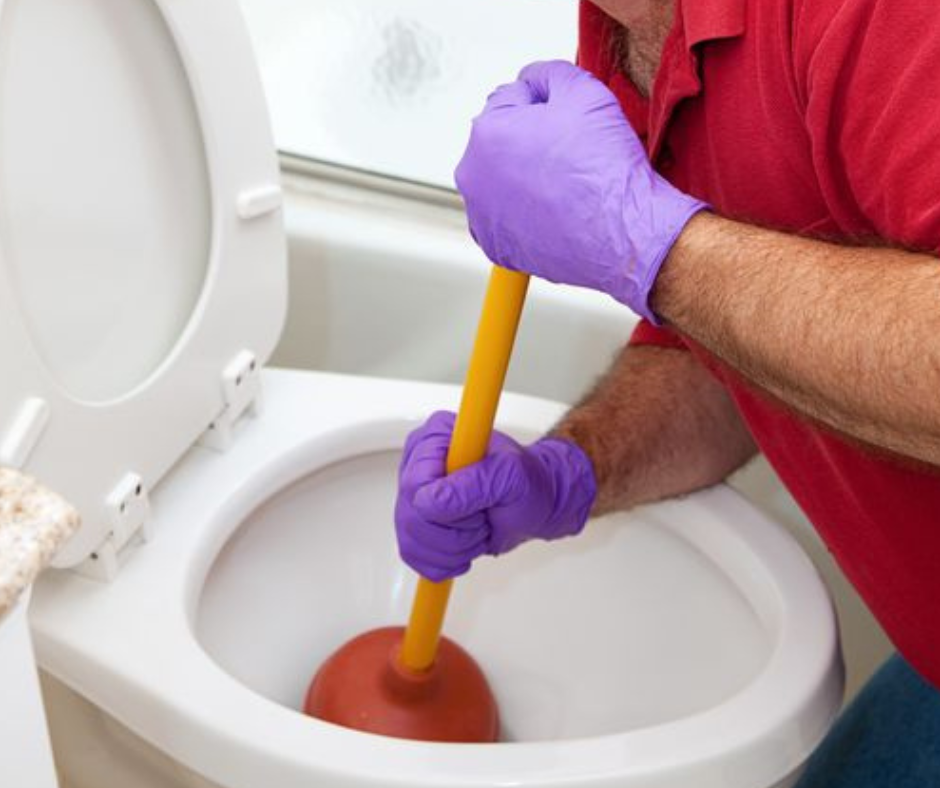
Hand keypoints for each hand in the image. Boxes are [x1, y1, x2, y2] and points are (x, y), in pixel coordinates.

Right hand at [395, 411, 596, 580]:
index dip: (446, 509)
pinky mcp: (414, 521)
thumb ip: (475, 484)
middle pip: (411, 517)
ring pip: (411, 541)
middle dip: (454, 532)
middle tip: (483, 519)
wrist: (535, 503)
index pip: (415, 484)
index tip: (479, 507)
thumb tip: (431, 500)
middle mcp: (417, 462)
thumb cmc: (528, 484)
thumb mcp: (512, 477)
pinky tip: (466, 546)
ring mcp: (413, 494)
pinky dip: (445, 560)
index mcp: (436, 437)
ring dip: (453, 548)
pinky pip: (412, 554)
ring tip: (478, 529)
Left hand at [455, 60, 707, 322]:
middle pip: (501, 142)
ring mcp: (480, 216)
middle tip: (568, 156)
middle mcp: (473, 176)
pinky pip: (505, 219)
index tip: (567, 124)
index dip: (544, 106)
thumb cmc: (605, 168)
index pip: (509, 99)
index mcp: (486, 132)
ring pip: (501, 182)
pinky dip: (524, 214)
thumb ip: (549, 72)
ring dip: (524, 178)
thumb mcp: (584, 91)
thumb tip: (532, 79)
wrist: (622, 232)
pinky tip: (554, 211)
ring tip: (563, 185)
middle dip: (528, 142)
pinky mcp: (495, 247)